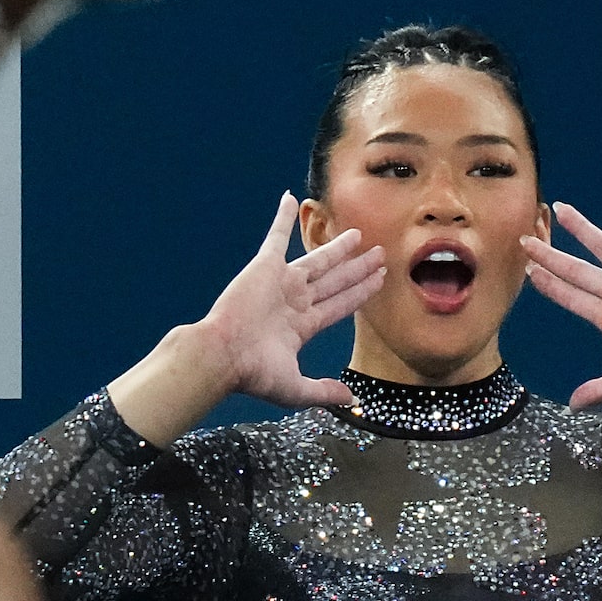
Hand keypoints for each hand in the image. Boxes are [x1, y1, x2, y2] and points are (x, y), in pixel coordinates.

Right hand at [105, 194, 382, 444]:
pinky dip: (282, 218)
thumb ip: (323, 391)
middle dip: (358, 268)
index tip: (379, 280)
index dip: (361, 292)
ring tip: (358, 235)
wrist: (222, 355)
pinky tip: (290, 199)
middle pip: (336, 281)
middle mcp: (295, 301)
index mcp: (302, 326)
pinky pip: (276, 237)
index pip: (341, 304)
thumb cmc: (253, 373)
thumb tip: (352, 401)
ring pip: (318, 260)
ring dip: (338, 247)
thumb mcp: (295, 388)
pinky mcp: (264, 267)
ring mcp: (281, 283)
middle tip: (379, 254)